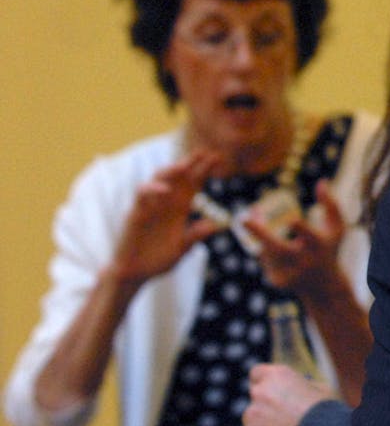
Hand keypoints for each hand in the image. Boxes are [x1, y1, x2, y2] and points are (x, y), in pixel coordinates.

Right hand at [110, 150, 223, 285]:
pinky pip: (141, 196)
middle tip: (205, 151)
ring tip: (185, 165)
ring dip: (171, 171)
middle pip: (178, 178)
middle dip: (190, 164)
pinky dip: (152, 190)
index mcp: (179, 210)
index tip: (219, 158)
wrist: (135, 273)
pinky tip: (165, 189)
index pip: (192, 185)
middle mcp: (165, 204)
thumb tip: (216, 224)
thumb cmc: (158, 260)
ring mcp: (150, 207)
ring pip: (158, 180)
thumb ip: (195, 235)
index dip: (204, 171)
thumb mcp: (182, 248)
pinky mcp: (135, 214)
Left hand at [243, 179, 346, 295]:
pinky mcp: (277, 281)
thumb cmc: (329, 249)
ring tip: (287, 243)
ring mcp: (289, 274)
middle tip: (243, 219)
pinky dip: (268, 252)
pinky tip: (284, 260)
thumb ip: (332, 205)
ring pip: (267, 249)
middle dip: (260, 233)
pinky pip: (264, 258)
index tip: (292, 220)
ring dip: (268, 238)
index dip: (302, 228)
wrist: (324, 288)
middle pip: (278, 248)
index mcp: (320, 247)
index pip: (311, 237)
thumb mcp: (337, 228)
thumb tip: (322, 181)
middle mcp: (304, 262)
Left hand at [243, 363, 333, 425]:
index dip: (263, 382)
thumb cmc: (325, 411)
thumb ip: (302, 386)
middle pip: (255, 395)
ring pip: (252, 417)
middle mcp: (261, 390)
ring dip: (263, 423)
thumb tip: (299, 388)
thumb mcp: (320, 390)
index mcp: (278, 375)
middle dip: (265, 404)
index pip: (257, 373)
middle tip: (280, 415)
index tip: (270, 390)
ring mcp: (253, 412)